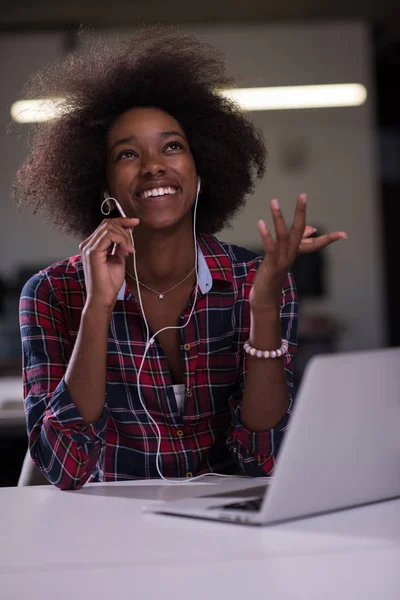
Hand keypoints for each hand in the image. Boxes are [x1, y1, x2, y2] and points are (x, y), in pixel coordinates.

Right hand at [79, 217, 138, 310]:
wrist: (103, 298)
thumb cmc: (109, 283)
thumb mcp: (118, 259)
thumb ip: (121, 245)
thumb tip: (128, 233)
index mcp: (92, 245)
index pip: (106, 225)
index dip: (122, 221)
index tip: (135, 222)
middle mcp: (87, 244)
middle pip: (107, 223)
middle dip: (124, 228)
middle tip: (132, 243)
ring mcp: (88, 247)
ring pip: (109, 227)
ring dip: (124, 236)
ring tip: (129, 250)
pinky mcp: (92, 252)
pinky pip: (109, 235)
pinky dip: (122, 240)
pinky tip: (127, 250)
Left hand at [250, 194, 346, 309]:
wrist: (265, 300)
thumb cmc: (273, 277)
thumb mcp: (285, 258)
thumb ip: (297, 243)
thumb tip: (311, 228)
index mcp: (295, 254)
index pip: (316, 244)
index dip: (330, 238)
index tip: (345, 234)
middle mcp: (291, 256)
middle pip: (299, 231)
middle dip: (301, 212)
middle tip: (303, 195)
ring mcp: (282, 261)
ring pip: (283, 236)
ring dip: (279, 218)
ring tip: (274, 201)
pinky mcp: (271, 265)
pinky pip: (270, 248)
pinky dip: (266, 235)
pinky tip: (261, 223)